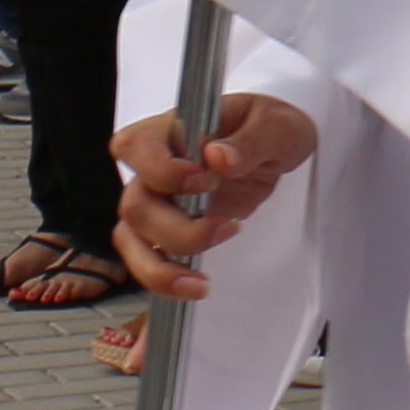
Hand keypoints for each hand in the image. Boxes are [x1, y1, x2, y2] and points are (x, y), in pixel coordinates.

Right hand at [114, 93, 319, 297]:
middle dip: (175, 228)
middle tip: (226, 226)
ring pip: (132, 239)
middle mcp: (155, 166)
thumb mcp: (276, 124)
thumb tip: (218, 157)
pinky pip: (149, 259)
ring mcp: (160, 200)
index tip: (205, 181)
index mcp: (172, 129)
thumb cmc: (269, 125)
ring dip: (160, 267)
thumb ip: (250, 140)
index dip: (160, 170)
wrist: (277, 147)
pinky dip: (166, 278)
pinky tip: (196, 285)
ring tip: (200, 281)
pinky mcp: (171, 228)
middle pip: (135, 204)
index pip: (135, 146)